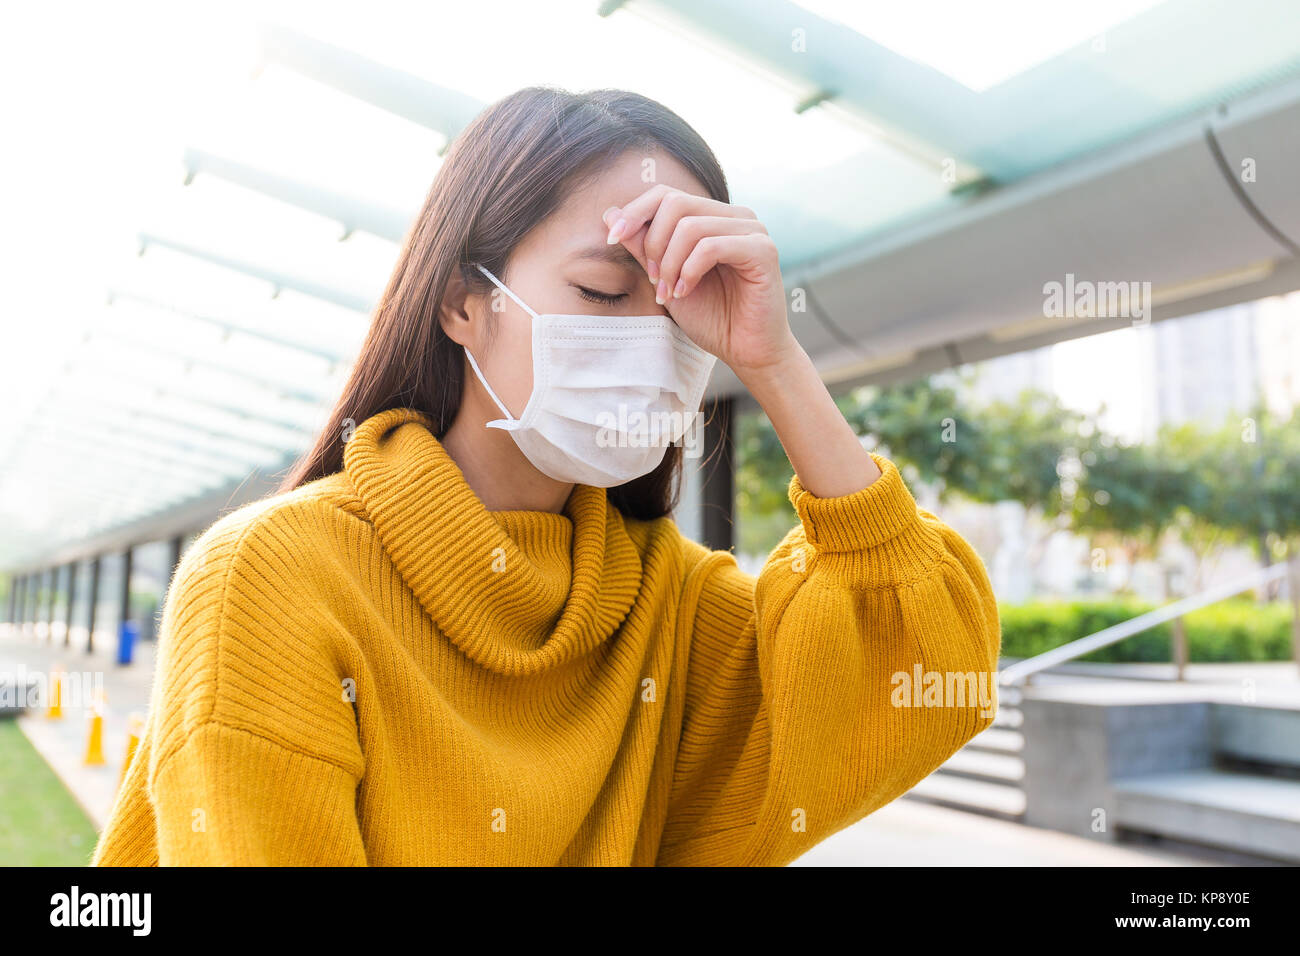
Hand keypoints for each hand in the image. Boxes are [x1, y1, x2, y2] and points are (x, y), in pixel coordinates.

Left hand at [602, 185, 798, 376]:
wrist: (746, 351)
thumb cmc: (712, 318)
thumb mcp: (665, 279)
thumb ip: (643, 247)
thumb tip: (610, 213)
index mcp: (713, 218)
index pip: (667, 194)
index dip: (635, 212)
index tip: (612, 238)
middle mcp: (735, 217)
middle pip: (676, 203)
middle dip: (653, 243)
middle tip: (653, 280)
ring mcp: (752, 230)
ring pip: (690, 226)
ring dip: (670, 264)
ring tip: (669, 293)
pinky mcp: (763, 250)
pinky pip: (711, 246)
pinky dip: (690, 270)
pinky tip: (686, 292)